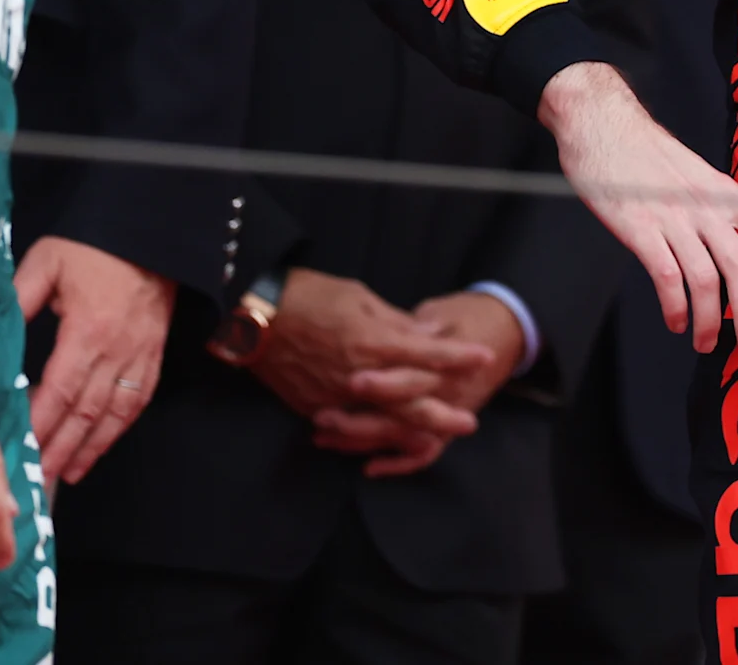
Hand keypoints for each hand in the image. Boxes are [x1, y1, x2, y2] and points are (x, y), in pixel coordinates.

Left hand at [12, 235, 174, 483]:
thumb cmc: (94, 247)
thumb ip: (18, 299)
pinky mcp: (152, 357)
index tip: (19, 449)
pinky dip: (117, 430)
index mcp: (88, 330)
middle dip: (59, 448)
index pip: (59, 389)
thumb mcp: (47, 262)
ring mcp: (139, 357)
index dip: (39, 423)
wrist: (152, 234)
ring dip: (89, 448)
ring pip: (113, 414)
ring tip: (65, 475)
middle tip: (36, 480)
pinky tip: (99, 447)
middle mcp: (116, 351)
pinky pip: (136, 402)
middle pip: (85, 412)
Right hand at [249, 270, 492, 473]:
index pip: (427, 354)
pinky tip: (388, 442)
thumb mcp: (359, 297)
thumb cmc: (308, 296)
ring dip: (413, 432)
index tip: (484, 358)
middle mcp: (359, 376)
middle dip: (444, 414)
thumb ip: (395, 323)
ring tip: (436, 438)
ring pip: (384, 423)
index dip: (459, 357)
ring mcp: (337, 398)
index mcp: (373, 342)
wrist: (253, 318)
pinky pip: (350, 429)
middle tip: (470, 423)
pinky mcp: (314, 409)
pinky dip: (371, 437)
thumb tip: (427, 337)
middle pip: (412, 403)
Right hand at [540, 62, 737, 353]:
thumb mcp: (697, 174)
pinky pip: (667, 278)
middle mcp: (705, 206)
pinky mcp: (640, 229)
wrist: (602, 124)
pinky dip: (674, 307)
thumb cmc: (647, 152)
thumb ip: (716, 208)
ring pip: (704, 280)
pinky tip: (675, 321)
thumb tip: (736, 246)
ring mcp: (672, 218)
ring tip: (706, 342)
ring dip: (709, 320)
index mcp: (724, 191)